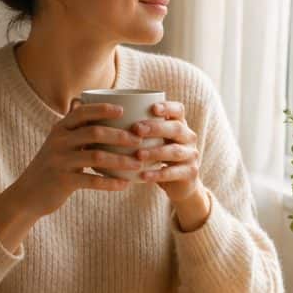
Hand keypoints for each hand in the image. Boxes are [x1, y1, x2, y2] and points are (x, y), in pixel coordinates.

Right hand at [9, 101, 148, 216]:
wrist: (28, 194)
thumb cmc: (51, 166)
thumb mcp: (57, 143)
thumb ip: (73, 127)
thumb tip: (87, 103)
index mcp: (59, 130)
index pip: (82, 112)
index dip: (103, 109)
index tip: (123, 110)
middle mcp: (58, 142)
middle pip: (94, 132)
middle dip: (120, 135)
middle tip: (139, 140)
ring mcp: (60, 161)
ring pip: (96, 156)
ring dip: (121, 160)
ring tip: (138, 163)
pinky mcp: (63, 181)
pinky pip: (92, 180)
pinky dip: (110, 183)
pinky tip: (125, 184)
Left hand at [133, 101, 210, 228]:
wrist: (179, 184)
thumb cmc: (157, 157)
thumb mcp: (151, 141)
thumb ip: (137, 130)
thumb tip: (101, 118)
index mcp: (179, 125)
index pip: (178, 110)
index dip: (167, 107)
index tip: (152, 107)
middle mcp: (189, 137)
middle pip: (176, 128)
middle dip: (156, 128)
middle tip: (136, 129)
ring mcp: (191, 155)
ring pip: (174, 151)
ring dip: (155, 152)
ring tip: (138, 154)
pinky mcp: (190, 173)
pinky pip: (174, 173)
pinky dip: (157, 174)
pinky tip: (143, 176)